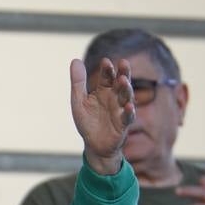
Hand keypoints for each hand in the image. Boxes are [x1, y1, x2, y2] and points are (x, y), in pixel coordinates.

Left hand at [70, 57, 134, 173]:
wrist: (94, 144)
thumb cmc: (88, 121)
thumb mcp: (79, 101)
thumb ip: (78, 82)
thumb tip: (75, 60)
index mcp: (104, 91)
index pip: (107, 77)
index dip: (106, 70)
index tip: (105, 62)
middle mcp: (115, 98)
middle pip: (120, 83)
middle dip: (123, 73)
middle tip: (123, 63)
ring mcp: (120, 110)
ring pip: (126, 97)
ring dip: (126, 89)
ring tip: (123, 81)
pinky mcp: (123, 125)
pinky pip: (127, 117)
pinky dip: (129, 111)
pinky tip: (128, 106)